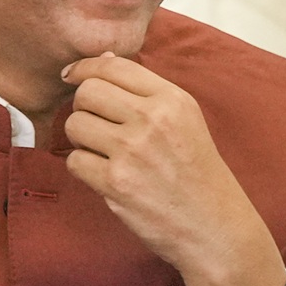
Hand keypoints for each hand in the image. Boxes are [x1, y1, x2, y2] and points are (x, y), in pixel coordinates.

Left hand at [61, 53, 285, 285]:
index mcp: (171, 99)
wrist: (215, 226)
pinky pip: (74, 160)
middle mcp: (152, 119)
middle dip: (82, 107)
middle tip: (94, 124)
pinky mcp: (116, 182)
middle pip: (87, 92)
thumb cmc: (197, 173)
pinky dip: (83, 168)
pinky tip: (104, 174)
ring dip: (80, 139)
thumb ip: (146, 91)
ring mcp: (132, 151)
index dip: (84, 67)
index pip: (113, 66)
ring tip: (101, 151)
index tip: (71, 75)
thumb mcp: (185, 120)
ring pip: (75, 125)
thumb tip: (104, 59)